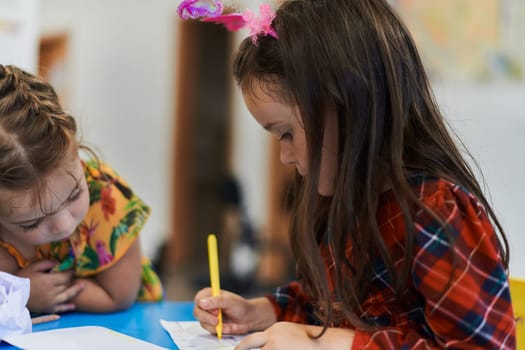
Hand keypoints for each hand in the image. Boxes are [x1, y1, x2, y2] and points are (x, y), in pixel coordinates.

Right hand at [17, 260, 84, 313]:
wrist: (12, 295)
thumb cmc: (22, 279)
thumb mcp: (33, 267)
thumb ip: (47, 263)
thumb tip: (59, 262)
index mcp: (49, 281)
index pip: (66, 276)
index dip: (71, 271)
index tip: (74, 268)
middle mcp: (53, 292)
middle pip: (67, 285)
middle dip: (72, 279)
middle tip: (77, 275)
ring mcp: (51, 301)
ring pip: (67, 295)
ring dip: (76, 291)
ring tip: (83, 286)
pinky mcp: (48, 308)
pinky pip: (60, 308)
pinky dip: (67, 307)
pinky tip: (74, 306)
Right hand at [194, 288, 274, 334]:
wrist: (248, 318)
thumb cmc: (240, 306)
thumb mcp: (229, 301)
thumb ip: (216, 301)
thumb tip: (201, 303)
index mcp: (209, 294)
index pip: (198, 299)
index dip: (204, 306)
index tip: (215, 310)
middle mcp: (206, 304)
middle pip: (197, 312)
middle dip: (208, 318)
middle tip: (218, 320)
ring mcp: (208, 316)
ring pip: (202, 322)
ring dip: (213, 325)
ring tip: (225, 324)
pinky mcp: (211, 325)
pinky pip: (208, 329)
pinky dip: (217, 330)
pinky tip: (226, 327)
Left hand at [234, 322, 354, 349]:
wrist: (325, 342)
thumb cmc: (310, 340)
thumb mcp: (289, 333)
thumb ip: (274, 339)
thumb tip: (262, 347)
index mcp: (274, 330)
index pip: (251, 340)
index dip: (241, 348)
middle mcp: (272, 338)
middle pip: (250, 347)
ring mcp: (275, 348)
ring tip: (277, 348)